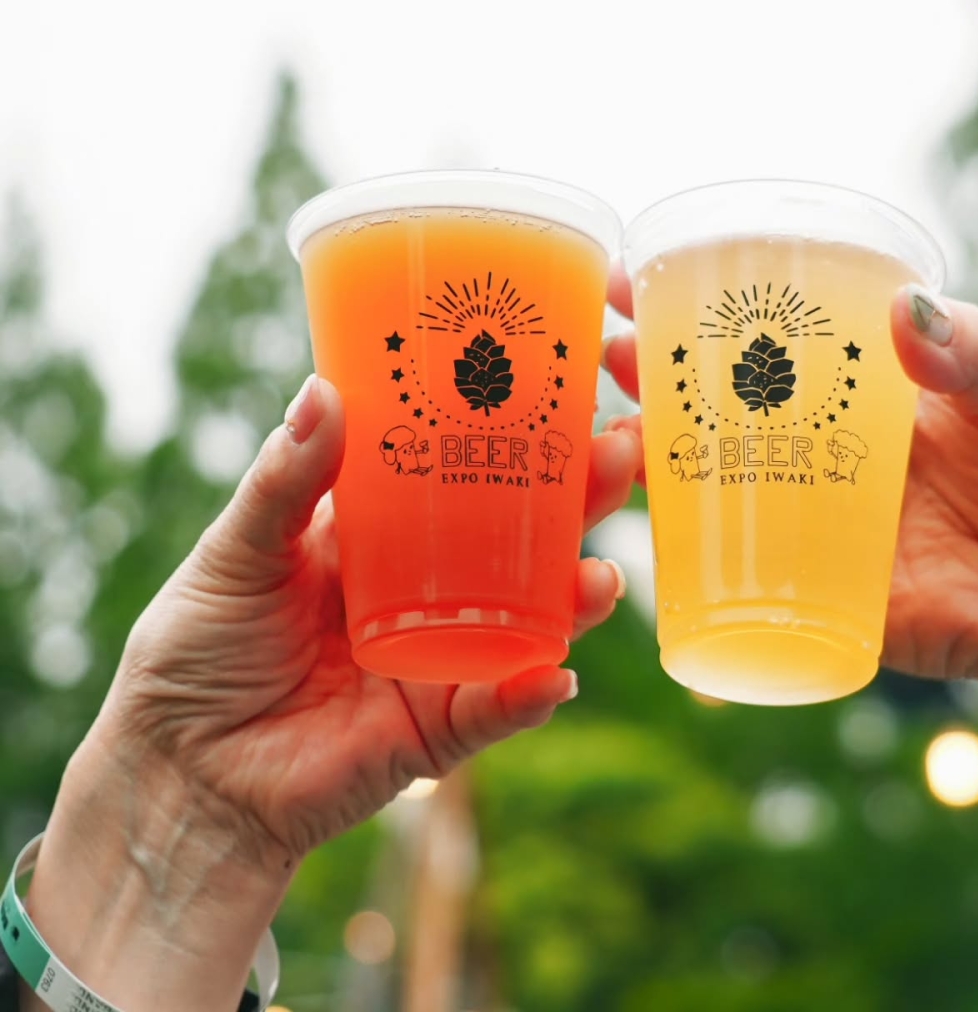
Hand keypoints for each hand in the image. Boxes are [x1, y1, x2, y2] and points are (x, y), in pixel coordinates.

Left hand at [23, 376, 637, 1010]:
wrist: (180, 770)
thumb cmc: (200, 648)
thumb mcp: (239, 550)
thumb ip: (285, 480)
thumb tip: (325, 389)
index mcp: (384, 534)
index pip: (465, 471)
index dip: (516, 431)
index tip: (561, 385)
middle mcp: (429, 588)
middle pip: (521, 537)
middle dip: (577, 499)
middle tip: (620, 454)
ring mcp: (442, 656)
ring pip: (530, 619)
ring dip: (576, 596)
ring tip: (601, 576)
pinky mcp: (439, 728)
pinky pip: (497, 710)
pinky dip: (528, 695)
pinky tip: (555, 675)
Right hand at [604, 272, 977, 752]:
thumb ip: (977, 354)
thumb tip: (909, 307)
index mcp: (862, 389)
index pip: (770, 335)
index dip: (707, 304)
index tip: (644, 272)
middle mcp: (822, 446)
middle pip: (720, 404)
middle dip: (654, 373)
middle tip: (606, 345)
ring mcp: (813, 517)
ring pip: (713, 481)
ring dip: (653, 454)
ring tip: (611, 427)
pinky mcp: (817, 585)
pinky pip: (739, 568)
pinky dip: (686, 549)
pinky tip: (646, 523)